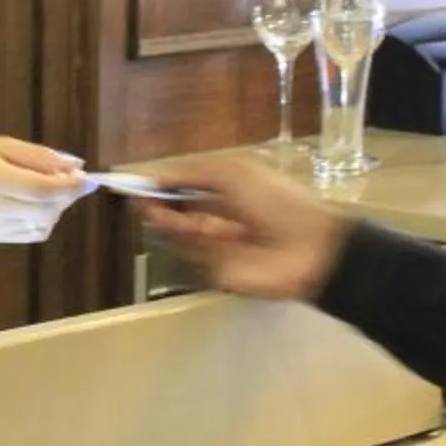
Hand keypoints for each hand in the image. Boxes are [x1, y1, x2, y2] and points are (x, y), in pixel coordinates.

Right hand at [0, 134, 91, 243]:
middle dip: (66, 197)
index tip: (86, 177)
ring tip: (44, 189)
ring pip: (42, 226)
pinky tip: (32, 204)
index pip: (43, 190)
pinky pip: (29, 234)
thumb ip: (36, 155)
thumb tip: (76, 164)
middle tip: (67, 179)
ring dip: (54, 209)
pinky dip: (41, 220)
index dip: (71, 186)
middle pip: (47, 211)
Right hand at [137, 156, 350, 301]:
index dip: (159, 188)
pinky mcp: (218, 272)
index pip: (181, 190)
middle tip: (145, 204)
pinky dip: (195, 244)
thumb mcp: (234, 173)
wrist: (309, 246)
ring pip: (179, 236)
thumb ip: (193, 172)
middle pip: (173, 214)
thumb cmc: (275, 200)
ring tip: (181, 218)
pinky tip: (207, 234)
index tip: (136, 187)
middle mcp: (216, 218)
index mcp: (223, 192)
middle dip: (159, 207)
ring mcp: (216, 248)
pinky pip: (194, 257)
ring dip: (176, 223)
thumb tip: (157, 176)